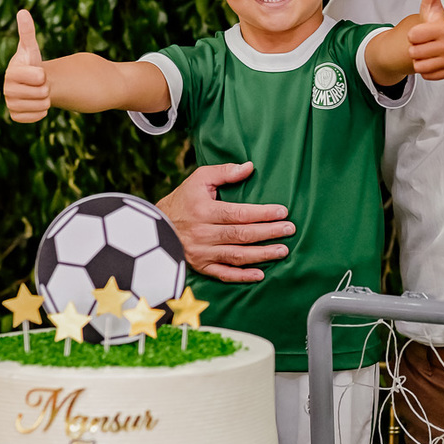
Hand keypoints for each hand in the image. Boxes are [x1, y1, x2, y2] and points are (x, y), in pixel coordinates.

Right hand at [4, 10, 49, 122]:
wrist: (33, 83)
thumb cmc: (32, 63)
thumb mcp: (31, 48)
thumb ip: (27, 31)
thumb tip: (23, 11)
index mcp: (10, 72)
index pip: (39, 77)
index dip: (43, 74)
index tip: (38, 71)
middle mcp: (6, 90)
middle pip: (42, 93)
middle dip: (46, 88)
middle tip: (38, 84)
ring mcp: (10, 104)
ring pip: (42, 106)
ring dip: (45, 100)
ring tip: (37, 92)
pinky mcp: (15, 117)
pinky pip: (37, 117)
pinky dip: (42, 112)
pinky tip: (36, 103)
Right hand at [157, 161, 295, 282]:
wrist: (154, 227)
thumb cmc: (182, 200)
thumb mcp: (198, 179)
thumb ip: (224, 172)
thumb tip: (250, 167)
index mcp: (203, 210)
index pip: (238, 213)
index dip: (262, 213)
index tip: (282, 211)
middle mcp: (202, 233)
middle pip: (241, 234)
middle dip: (268, 232)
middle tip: (289, 230)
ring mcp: (201, 252)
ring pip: (236, 255)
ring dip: (261, 254)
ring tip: (283, 250)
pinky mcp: (200, 266)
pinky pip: (223, 273)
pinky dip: (242, 276)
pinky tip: (260, 274)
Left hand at [407, 0, 443, 80]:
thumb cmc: (434, 22)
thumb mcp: (429, 6)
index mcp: (443, 27)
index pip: (413, 37)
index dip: (412, 34)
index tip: (420, 30)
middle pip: (415, 53)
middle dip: (415, 48)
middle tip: (424, 42)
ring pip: (420, 67)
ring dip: (419, 60)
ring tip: (427, 50)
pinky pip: (428, 76)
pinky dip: (427, 70)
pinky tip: (432, 59)